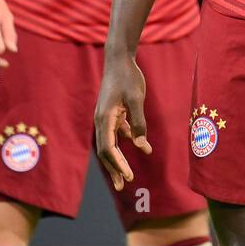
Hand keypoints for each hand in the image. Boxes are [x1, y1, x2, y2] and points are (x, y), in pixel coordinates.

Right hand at [94, 52, 151, 190]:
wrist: (119, 59)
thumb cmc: (128, 77)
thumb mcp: (136, 99)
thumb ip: (138, 123)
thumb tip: (141, 146)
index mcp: (104, 119)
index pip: (108, 149)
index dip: (117, 164)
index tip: (127, 176)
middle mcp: (102, 120)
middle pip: (106, 151)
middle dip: (114, 168)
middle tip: (122, 186)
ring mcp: (107, 117)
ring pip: (111, 143)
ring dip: (119, 159)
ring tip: (126, 176)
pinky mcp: (114, 112)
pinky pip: (118, 131)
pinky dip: (128, 140)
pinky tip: (142, 147)